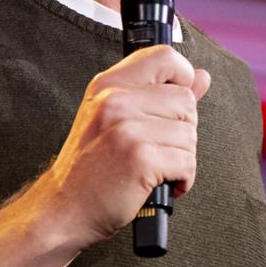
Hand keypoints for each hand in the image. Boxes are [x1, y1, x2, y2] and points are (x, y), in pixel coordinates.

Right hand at [37, 45, 208, 248]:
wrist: (62, 209)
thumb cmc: (90, 169)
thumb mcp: (116, 120)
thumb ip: (160, 95)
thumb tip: (202, 77)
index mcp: (109, 85)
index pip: (164, 57)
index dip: (183, 76)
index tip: (176, 103)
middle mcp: (116, 100)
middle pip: (186, 100)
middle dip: (183, 130)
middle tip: (158, 149)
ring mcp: (127, 128)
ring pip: (190, 134)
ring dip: (181, 158)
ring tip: (155, 168)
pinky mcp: (140, 157)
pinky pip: (187, 162)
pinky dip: (182, 179)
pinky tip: (159, 183)